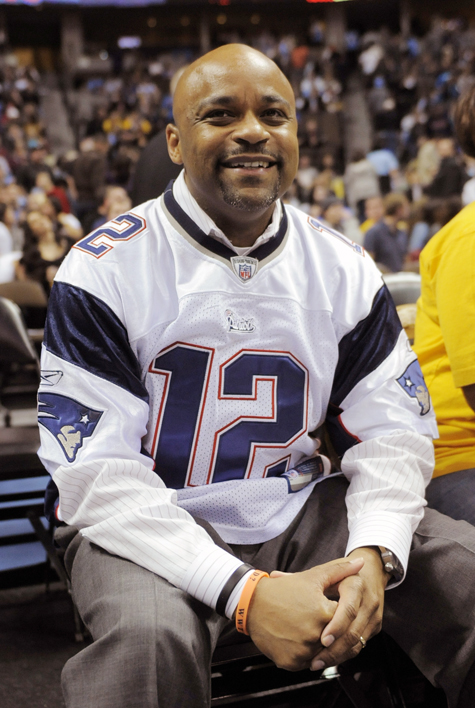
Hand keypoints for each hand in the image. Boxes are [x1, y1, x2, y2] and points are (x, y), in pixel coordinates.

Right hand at [246, 557, 364, 670]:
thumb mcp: (312, 577)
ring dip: (317, 645)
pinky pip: (305, 663)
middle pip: (333, 638)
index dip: (335, 612)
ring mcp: (303, 651)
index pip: (344, 619)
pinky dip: (303, 655)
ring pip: (321, 653)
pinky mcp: (291, 663)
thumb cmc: (283, 590)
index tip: (324, 607)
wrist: (251, 604)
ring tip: (304, 629)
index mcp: (324, 613)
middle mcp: (316, 634)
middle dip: (328, 630)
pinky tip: (295, 639)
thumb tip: (361, 563)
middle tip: (312, 620)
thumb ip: (339, 571)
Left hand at [310, 547, 387, 670]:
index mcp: (355, 584)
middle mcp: (368, 600)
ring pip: (357, 643)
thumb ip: (300, 577)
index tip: (320, 639)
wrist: (370, 571)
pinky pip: (360, 646)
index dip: (335, 626)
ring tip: (317, 663)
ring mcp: (373, 615)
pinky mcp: (374, 627)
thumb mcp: (323, 572)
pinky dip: (343, 655)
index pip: (348, 609)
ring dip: (337, 657)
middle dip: (334, 650)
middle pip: (354, 632)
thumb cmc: (340, 572)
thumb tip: (274, 575)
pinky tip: (328, 660)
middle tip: (314, 660)